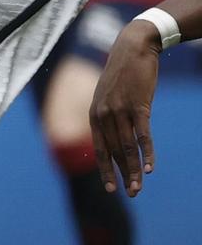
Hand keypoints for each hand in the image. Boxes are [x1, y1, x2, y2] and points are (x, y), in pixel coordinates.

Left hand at [90, 21, 162, 196]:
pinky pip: (142, 135)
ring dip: (133, 170)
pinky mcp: (138, 106)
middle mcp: (103, 114)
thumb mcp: (110, 97)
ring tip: (138, 188)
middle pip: (114, 152)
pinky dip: (146, 153)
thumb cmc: (123, 76)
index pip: (99, 149)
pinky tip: (149, 168)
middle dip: (122, 175)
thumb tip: (119, 140)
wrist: (132, 49)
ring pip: (127, 148)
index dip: (105, 169)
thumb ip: (112, 118)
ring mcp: (120, 110)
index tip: (110, 189)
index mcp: (94, 115)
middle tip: (131, 194)